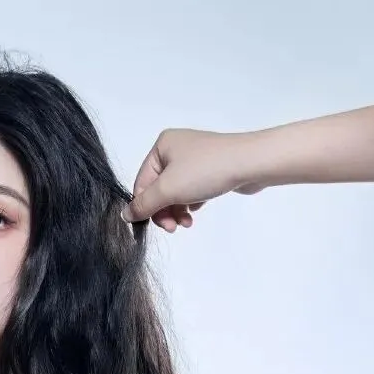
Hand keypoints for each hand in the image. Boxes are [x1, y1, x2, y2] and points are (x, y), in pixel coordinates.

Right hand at [121, 127, 274, 230]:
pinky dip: (190, 203)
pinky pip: (190, 190)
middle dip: (164, 211)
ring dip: (177, 211)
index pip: (142, 182)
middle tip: (173, 228)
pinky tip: (197, 211)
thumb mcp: (168, 189)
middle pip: (158, 189)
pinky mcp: (209, 169)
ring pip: (175, 192)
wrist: (248, 163)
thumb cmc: (205, 171)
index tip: (158, 226)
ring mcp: (194, 159)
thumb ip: (144, 204)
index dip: (145, 206)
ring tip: (187, 223)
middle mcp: (175, 149)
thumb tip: (125, 215)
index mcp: (162, 146)